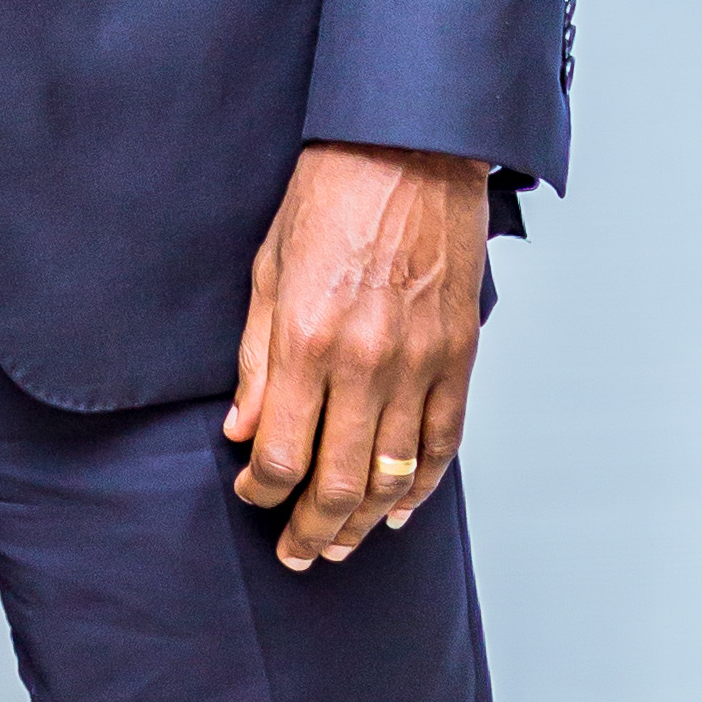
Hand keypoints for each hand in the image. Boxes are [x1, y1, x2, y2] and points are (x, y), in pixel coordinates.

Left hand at [223, 143, 489, 573]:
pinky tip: (398, 508)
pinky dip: (422, 485)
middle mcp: (364, 363)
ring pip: (392, 476)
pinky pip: (443, 443)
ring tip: (340, 544)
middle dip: (311, 531)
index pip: (281, 454)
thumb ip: (255, 359)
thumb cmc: (329, 195)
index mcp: (306, 340)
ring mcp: (418, 363)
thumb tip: (243, 431)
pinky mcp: (458, 356)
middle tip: (296, 553)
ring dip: (363, 523)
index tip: (252, 496)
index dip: (262, 492)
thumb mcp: (268, 269)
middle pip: (337, 483)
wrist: (408, 148)